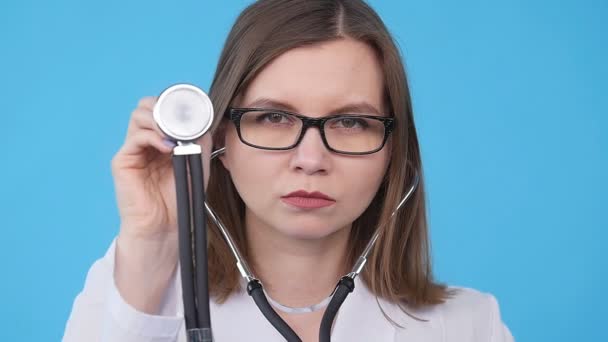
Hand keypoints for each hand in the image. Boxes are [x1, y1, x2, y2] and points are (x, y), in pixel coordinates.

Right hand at [111, 96, 212, 313]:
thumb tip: (202, 120)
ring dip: (160, 118)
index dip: (175, 105)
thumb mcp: (197, 164)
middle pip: (147, 106)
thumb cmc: (181, 198)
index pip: (163, 109)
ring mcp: (134, 149)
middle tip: (181, 119)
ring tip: (175, 134)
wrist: (166, 226)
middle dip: (165, 106)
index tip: (193, 109)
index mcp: (163, 139)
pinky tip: (166, 146)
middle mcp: (146, 141)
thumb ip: (199, 142)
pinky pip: (135, 137)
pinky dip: (152, 135)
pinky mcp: (123, 161)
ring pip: (139, 115)